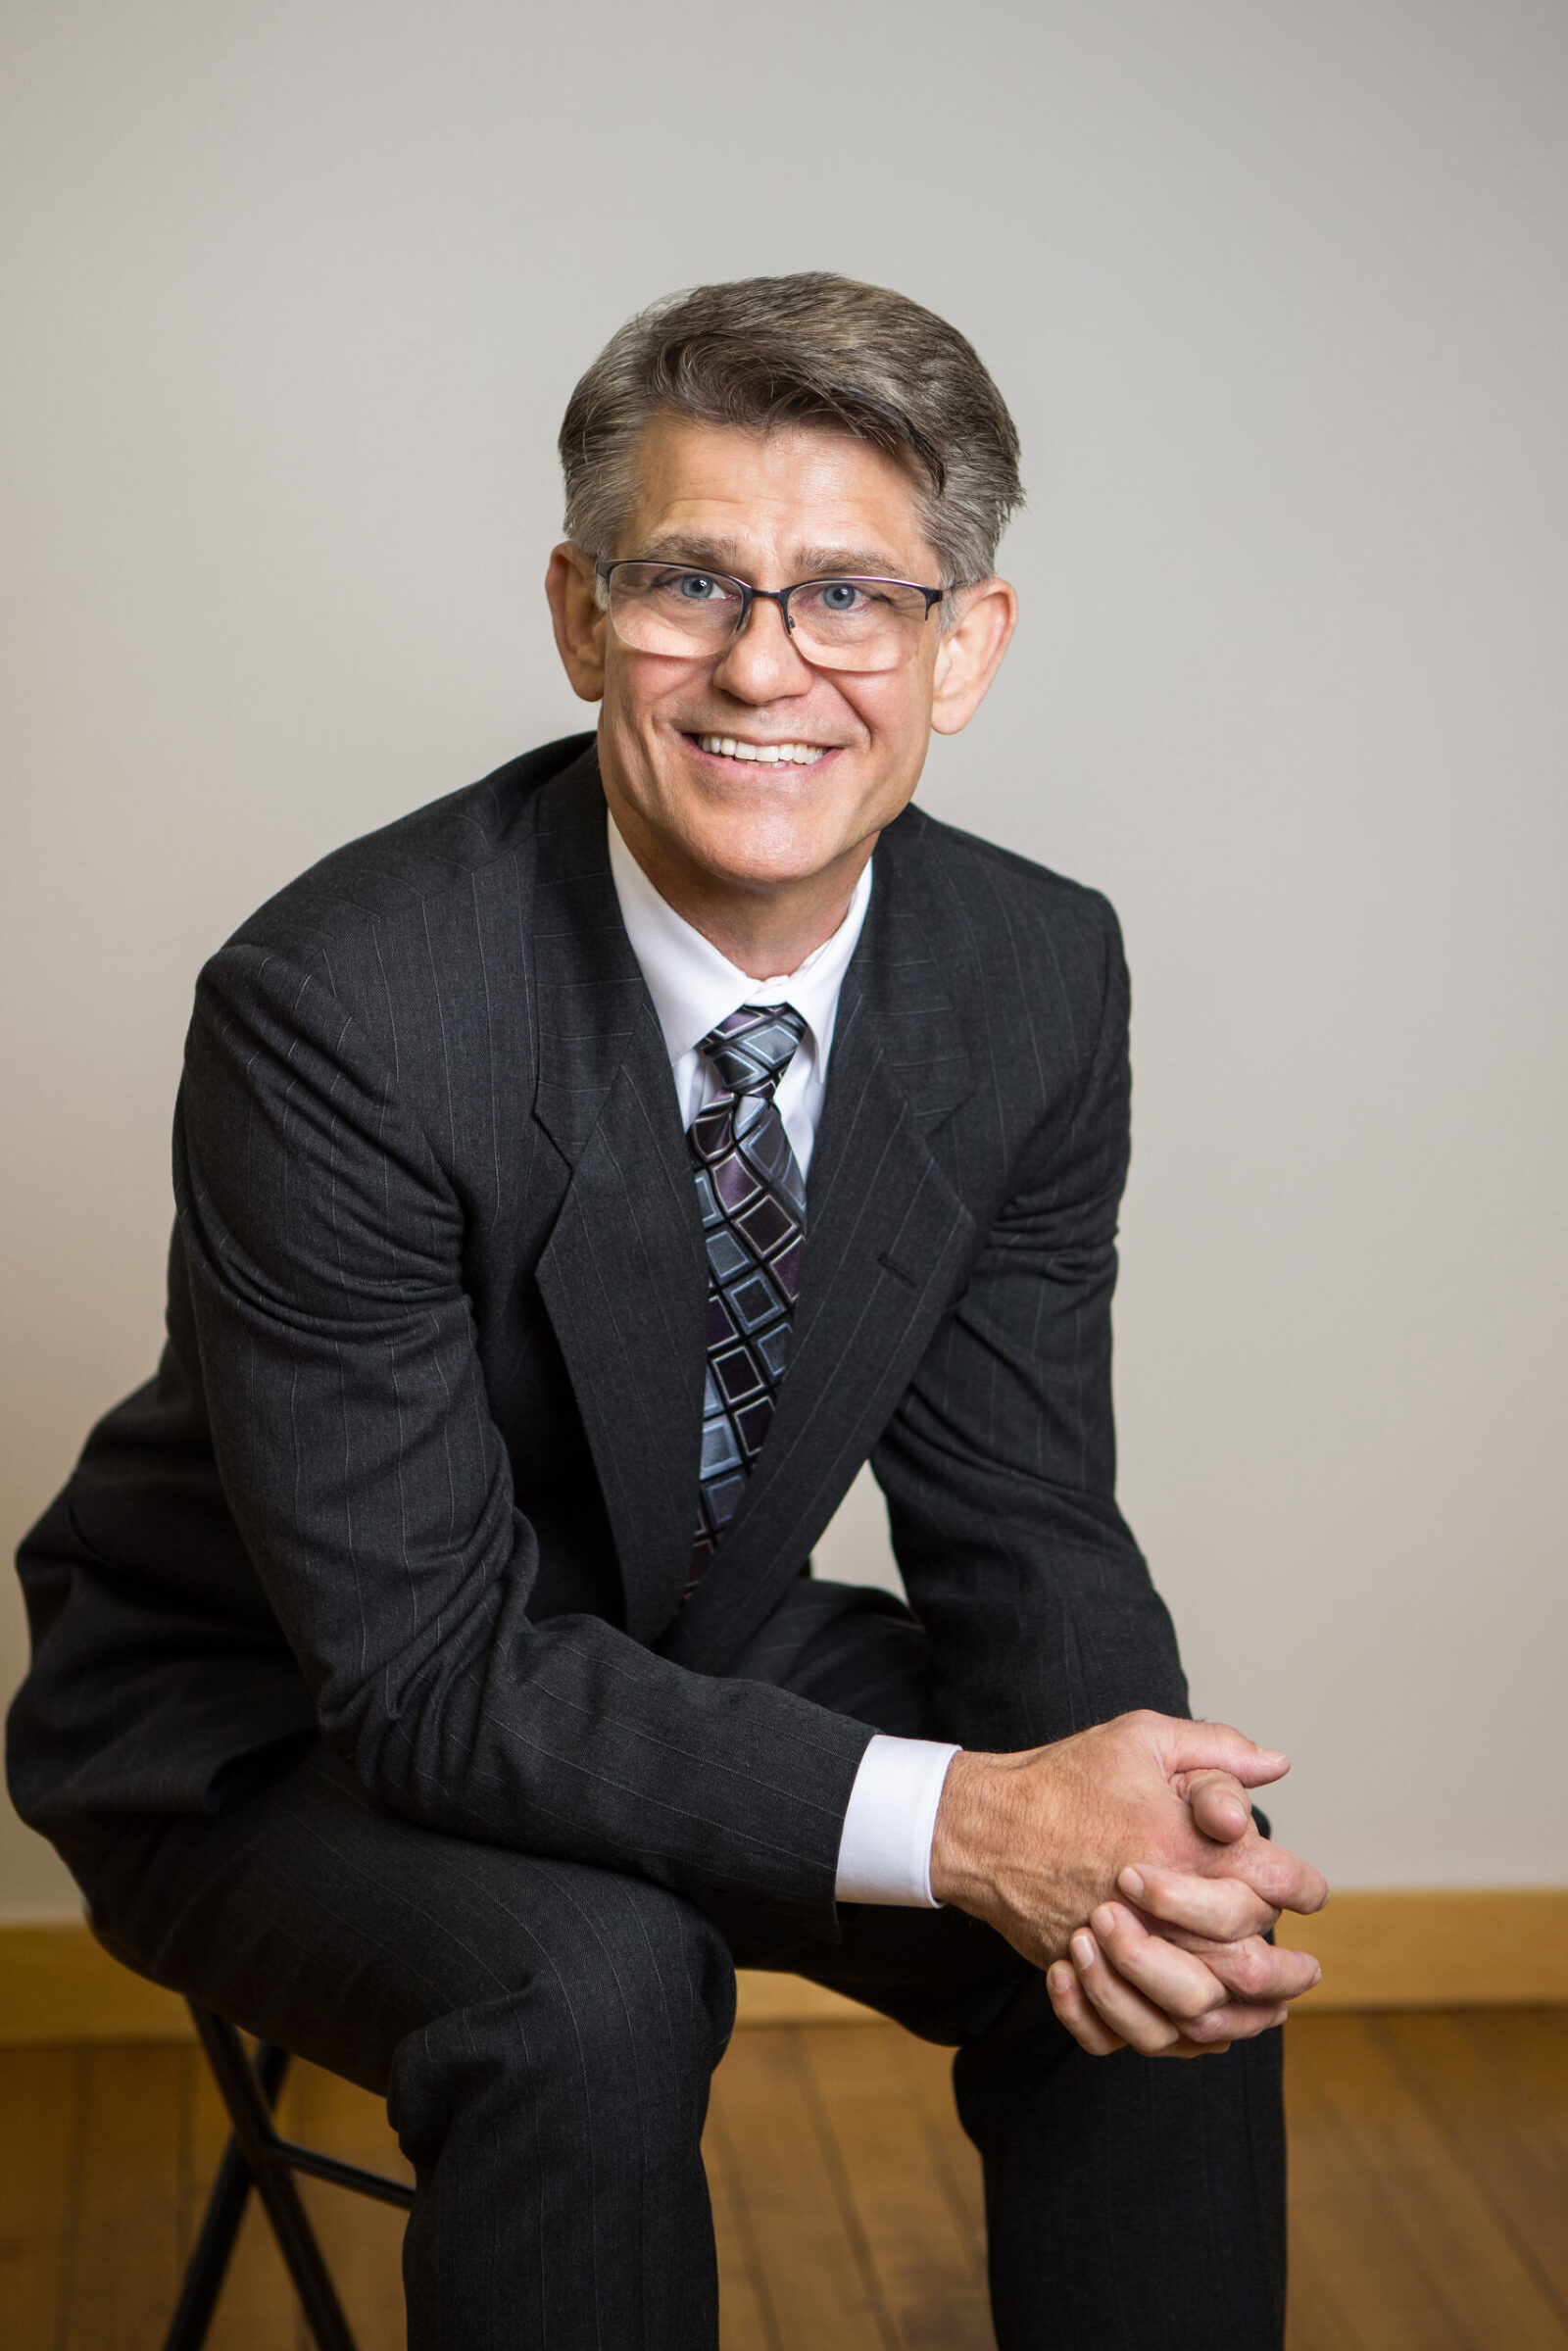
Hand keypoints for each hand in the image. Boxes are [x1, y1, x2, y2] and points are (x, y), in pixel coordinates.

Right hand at [929, 1711, 1326, 2053]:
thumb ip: (1216, 1749)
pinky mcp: (1091, 1980)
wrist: (985, 1826)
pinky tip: (1206, 2030)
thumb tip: (1278, 1764)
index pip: (1276, 1882)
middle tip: (1305, 1973)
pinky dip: (1182, 2042)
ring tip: (1269, 2011)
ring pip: (1201, 2013)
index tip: (1310, 1894)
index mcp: (1185, 1846)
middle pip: (1250, 1965)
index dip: (1304, 1888)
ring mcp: (1123, 1953)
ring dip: (1244, 2017)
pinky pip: (1144, 2034)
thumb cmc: (1065, 1778)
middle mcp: (1160, 1909)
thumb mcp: (1141, 1738)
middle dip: (1288, 1973)